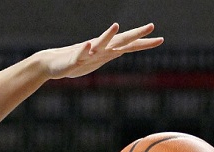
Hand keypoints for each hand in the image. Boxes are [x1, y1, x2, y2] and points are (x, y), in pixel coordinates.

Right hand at [42, 23, 163, 79]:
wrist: (53, 63)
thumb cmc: (76, 62)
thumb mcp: (97, 60)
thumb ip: (112, 53)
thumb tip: (125, 49)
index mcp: (107, 51)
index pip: (129, 46)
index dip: (144, 43)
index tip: (161, 39)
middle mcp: (100, 49)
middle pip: (120, 41)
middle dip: (135, 35)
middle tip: (151, 26)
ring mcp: (88, 53)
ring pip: (100, 43)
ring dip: (107, 35)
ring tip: (115, 26)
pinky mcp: (74, 59)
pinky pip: (80, 54)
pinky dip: (84, 49)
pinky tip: (88, 44)